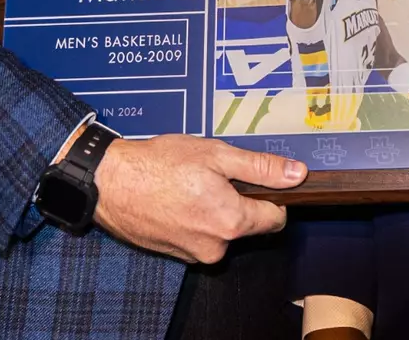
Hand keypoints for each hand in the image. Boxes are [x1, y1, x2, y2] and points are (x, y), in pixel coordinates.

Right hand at [93, 133, 305, 263]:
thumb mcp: (216, 155)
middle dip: (237, 200)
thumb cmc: (159, 165)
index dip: (272, 196)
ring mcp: (194, 253)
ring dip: (213, 209)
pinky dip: (194, 218)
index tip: (256, 180)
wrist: (111, 183)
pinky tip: (177, 198)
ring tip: (189, 185)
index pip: (275, 218)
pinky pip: (199, 235)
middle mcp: (216, 246)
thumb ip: (261, 168)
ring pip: (221, 230)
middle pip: (246, 224)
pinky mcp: (176, 254)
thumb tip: (297, 174)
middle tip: (211, 175)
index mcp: (231, 222)